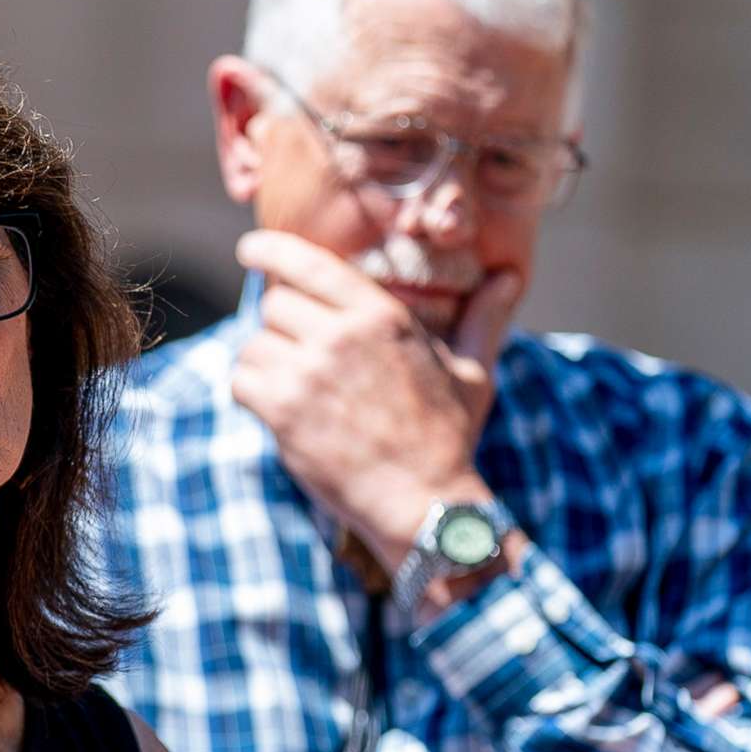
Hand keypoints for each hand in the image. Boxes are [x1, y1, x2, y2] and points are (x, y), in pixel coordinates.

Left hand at [231, 228, 523, 560]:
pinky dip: (251, 392)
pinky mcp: (283, 411)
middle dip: (281, 325)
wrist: (423, 501)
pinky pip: (241, 380)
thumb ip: (482, 318)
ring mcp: (308, 373)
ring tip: (295, 387)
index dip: (269, 249)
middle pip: (274, 303)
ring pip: (254, 343)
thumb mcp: (472, 370)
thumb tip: (509, 277)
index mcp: (381, 315)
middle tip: (297, 351)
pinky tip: (278, 408)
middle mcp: (340, 335)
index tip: (250, 249)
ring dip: (266, 362)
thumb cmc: (448, 437)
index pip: (306, 261)